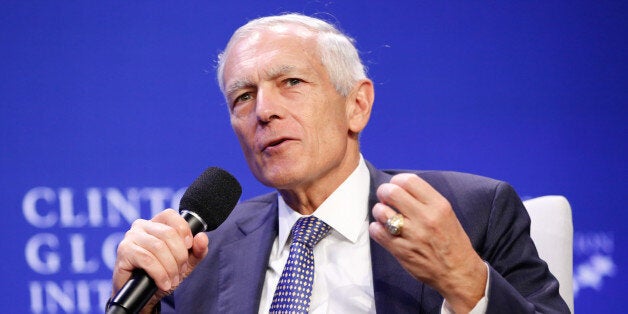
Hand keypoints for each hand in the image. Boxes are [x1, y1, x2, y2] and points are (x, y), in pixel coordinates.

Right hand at [111, 209, 208, 311]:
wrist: (142, 297)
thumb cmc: (162, 275)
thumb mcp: (185, 263)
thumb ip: (197, 250)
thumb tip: (202, 237)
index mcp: (156, 224)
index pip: (171, 215)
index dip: (184, 230)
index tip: (189, 247)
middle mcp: (141, 226)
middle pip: (168, 233)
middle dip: (179, 256)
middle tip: (180, 271)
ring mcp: (131, 238)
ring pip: (158, 247)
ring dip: (170, 267)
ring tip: (172, 280)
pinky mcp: (124, 252)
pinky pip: (147, 259)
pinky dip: (159, 273)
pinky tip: (163, 283)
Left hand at [369, 173, 486, 312]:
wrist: (457, 272)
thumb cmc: (452, 241)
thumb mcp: (447, 214)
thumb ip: (425, 200)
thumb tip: (400, 187)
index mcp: (438, 206)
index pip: (409, 181)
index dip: (397, 180)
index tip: (395, 185)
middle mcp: (425, 218)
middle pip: (392, 192)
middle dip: (384, 192)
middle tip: (386, 198)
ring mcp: (412, 235)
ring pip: (381, 211)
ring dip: (379, 211)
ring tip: (385, 216)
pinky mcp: (401, 250)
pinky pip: (377, 231)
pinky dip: (376, 228)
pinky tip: (383, 230)